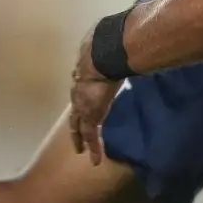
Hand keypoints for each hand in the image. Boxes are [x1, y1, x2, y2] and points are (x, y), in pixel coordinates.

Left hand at [68, 33, 124, 163]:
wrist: (101, 57)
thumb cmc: (107, 49)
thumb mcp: (109, 51)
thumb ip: (115, 51)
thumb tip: (128, 42)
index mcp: (83, 76)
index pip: (82, 92)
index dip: (83, 101)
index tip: (86, 106)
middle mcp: (78, 92)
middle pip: (75, 113)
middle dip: (75, 125)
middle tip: (76, 137)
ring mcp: (81, 105)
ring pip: (80, 127)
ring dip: (81, 139)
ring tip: (83, 151)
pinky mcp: (89, 117)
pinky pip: (90, 136)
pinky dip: (94, 148)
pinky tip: (96, 160)